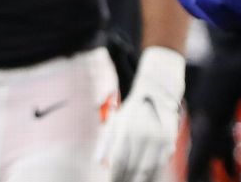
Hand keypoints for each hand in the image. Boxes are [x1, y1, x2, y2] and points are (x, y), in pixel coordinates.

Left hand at [96, 46, 184, 181]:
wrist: (157, 95)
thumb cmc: (131, 112)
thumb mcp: (114, 122)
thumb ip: (105, 142)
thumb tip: (99, 163)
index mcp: (127, 130)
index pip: (120, 160)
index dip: (116, 175)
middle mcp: (143, 136)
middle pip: (135, 167)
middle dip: (127, 179)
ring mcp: (159, 140)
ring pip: (150, 169)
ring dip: (141, 180)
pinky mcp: (170, 143)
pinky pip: (161, 164)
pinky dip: (153, 175)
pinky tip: (146, 179)